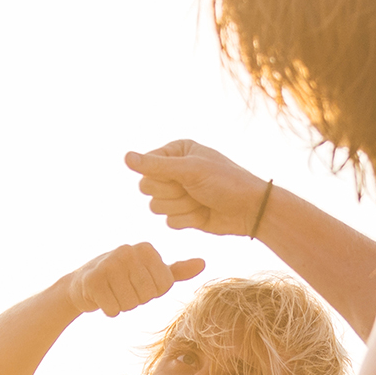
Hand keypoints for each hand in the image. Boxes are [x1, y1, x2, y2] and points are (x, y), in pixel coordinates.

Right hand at [65, 241, 203, 317]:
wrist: (83, 284)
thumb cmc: (123, 279)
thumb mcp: (152, 273)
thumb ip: (177, 271)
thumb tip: (203, 264)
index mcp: (146, 248)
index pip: (163, 287)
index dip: (151, 293)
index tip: (137, 284)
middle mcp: (128, 250)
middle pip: (147, 295)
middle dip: (136, 300)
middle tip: (124, 289)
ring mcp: (108, 263)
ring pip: (130, 304)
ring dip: (122, 305)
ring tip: (113, 292)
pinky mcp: (92, 280)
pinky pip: (113, 309)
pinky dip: (108, 309)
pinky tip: (101, 297)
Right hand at [124, 140, 271, 236]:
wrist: (250, 210)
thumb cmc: (225, 182)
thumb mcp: (191, 170)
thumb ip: (156, 166)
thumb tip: (125, 157)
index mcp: (175, 151)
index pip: (146, 168)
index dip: (162, 177)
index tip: (185, 177)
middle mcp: (173, 171)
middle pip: (147, 188)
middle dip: (172, 193)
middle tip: (195, 190)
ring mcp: (177, 193)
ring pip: (155, 207)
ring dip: (181, 208)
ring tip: (201, 201)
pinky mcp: (182, 214)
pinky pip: (169, 222)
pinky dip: (187, 220)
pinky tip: (203, 214)